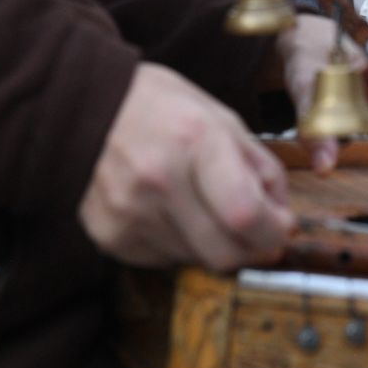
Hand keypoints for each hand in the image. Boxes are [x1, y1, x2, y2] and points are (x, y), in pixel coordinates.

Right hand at [79, 62, 294, 272]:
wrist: (83, 106)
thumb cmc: (161, 107)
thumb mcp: (221, 118)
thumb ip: (261, 168)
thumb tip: (284, 220)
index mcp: (194, 140)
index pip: (245, 214)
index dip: (273, 232)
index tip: (282, 228)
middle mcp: (159, 180)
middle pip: (224, 253)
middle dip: (251, 249)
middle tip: (255, 231)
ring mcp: (130, 212)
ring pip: (196, 260)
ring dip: (214, 244)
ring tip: (202, 208)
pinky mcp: (110, 235)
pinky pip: (164, 260)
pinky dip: (180, 245)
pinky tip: (170, 212)